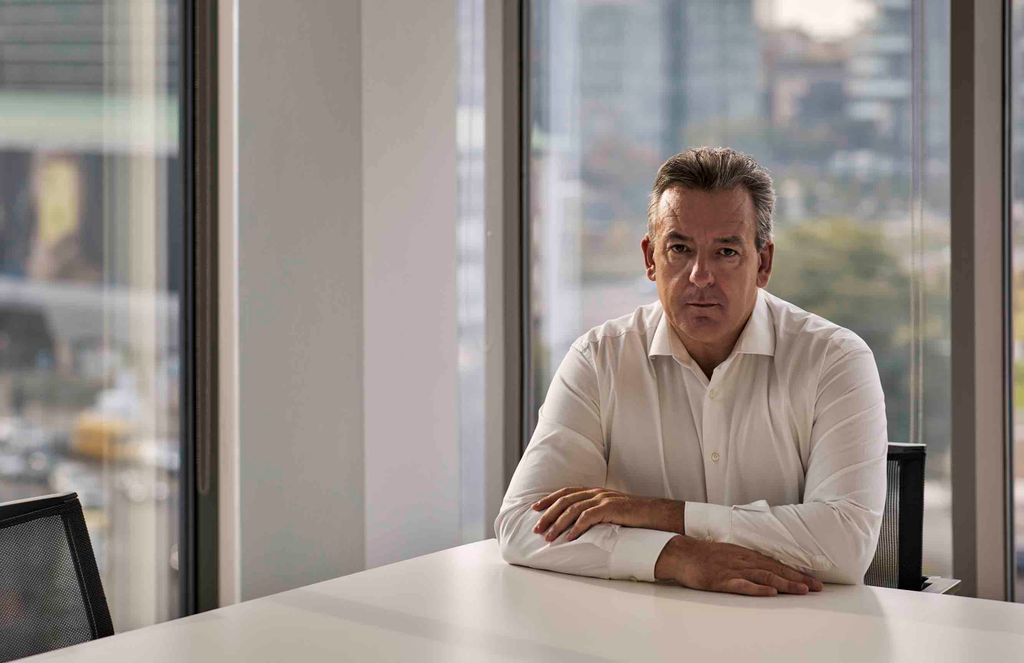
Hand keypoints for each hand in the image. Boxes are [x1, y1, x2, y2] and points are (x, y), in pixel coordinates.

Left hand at [531, 487, 684, 541]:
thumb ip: (595, 512)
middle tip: (536, 529)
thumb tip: (578, 524)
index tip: (535, 508)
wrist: (656, 514)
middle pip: (565, 501)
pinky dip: (576, 528)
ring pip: (573, 510)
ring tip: (548, 537)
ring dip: (558, 524)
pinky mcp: (611, 509)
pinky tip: (568, 538)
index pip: (566, 492)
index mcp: (594, 491)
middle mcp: (596, 492)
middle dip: (547, 515)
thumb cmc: (633, 516)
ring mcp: (603, 499)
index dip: (549, 499)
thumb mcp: (610, 511)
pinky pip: (588, 518)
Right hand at [654, 535, 822, 595]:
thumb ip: (747, 560)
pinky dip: (758, 589)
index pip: (776, 564)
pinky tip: (770, 593)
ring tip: (802, 590)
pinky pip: (742, 585)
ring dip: (785, 583)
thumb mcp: (730, 553)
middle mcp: (743, 560)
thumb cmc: (704, 555)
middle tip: (817, 587)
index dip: (796, 572)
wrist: (681, 553)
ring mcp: (733, 570)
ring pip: (764, 577)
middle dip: (798, 579)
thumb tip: (765, 569)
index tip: (813, 581)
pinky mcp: (721, 580)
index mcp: (746, 555)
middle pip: (775, 570)